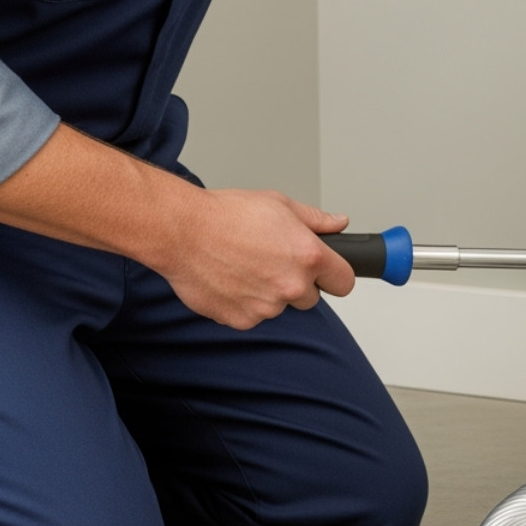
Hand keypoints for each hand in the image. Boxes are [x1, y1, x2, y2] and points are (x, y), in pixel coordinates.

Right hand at [156, 189, 356, 329]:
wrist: (181, 231)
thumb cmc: (226, 215)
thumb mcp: (279, 204)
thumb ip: (316, 220)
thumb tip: (338, 223)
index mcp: (309, 256)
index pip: (344, 282)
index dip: (335, 275)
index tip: (327, 273)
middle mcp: (292, 285)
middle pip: (311, 297)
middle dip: (297, 283)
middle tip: (271, 260)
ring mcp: (267, 307)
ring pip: (278, 306)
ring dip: (267, 292)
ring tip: (243, 265)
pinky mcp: (242, 320)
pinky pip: (252, 316)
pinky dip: (243, 303)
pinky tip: (230, 279)